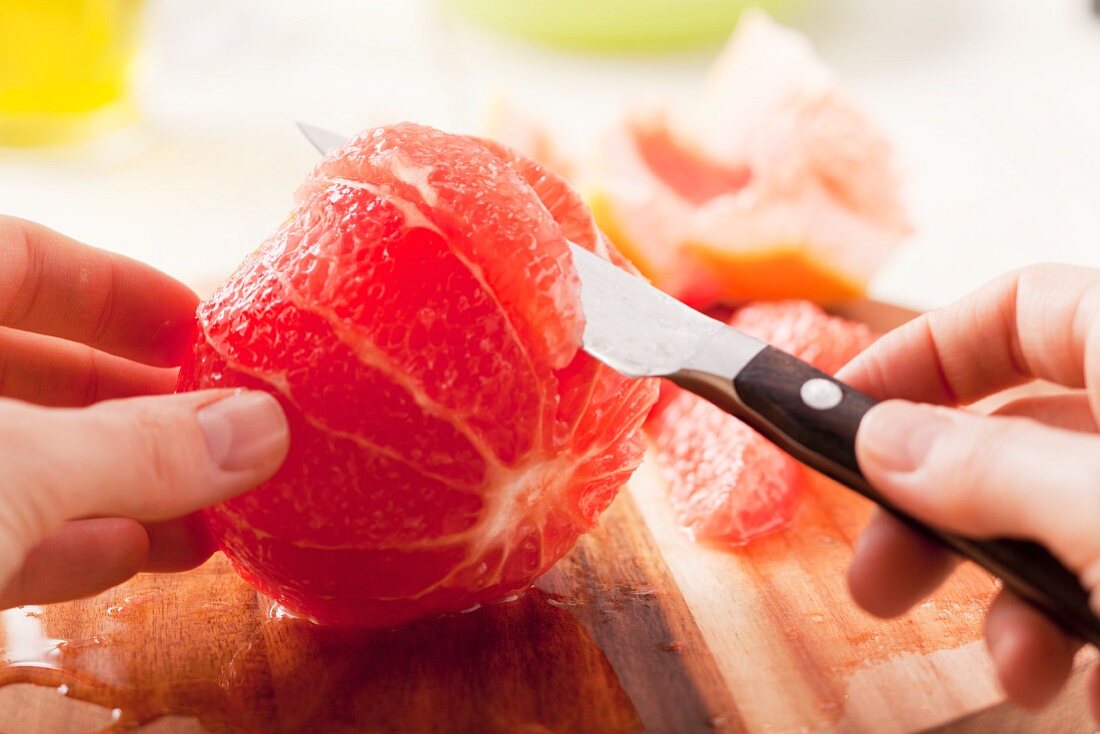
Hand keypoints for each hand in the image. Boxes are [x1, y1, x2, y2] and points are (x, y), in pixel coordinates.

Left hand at [0, 217, 287, 607]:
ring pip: (20, 458)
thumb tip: (264, 429)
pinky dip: (60, 540)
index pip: (25, 257)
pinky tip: (132, 552)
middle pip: (32, 366)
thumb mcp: (17, 467)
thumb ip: (140, 447)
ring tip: (213, 505)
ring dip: (117, 483)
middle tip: (228, 427)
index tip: (206, 325)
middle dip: (138, 403)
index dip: (121, 287)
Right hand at [837, 264, 1099, 718]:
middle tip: (877, 578)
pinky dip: (1083, 636)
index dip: (924, 352)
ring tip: (1017, 671)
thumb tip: (880, 438)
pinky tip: (1093, 690)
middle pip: (1018, 433)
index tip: (842, 414)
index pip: (1020, 306)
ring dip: (1011, 601)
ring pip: (1057, 524)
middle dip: (938, 512)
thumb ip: (989, 470)